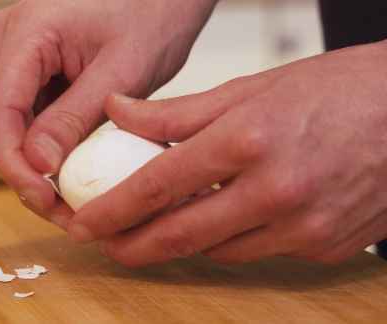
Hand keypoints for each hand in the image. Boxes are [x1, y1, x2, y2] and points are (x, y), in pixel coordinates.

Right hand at [0, 0, 216, 228]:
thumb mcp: (121, 70)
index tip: (43, 196)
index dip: (14, 163)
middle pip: (1, 123)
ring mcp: (20, 56)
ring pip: (14, 125)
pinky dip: (48, 148)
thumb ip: (74, 117)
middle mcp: (11, 41)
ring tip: (70, 199)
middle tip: (61, 211)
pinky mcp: (34, 70)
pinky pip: (31, 116)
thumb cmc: (151, 12)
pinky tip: (71, 171)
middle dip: (27, 172)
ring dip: (37, 165)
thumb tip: (37, 163)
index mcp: (27, 31)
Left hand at [69, 40, 386, 267]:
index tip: (84, 224)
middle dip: (133, 245)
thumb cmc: (336, 91)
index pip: (160, 185)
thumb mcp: (250, 87)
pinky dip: (232, 239)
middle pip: (181, 235)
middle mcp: (276, 190)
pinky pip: (259, 252)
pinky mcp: (323, 247)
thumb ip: (177, 111)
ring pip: (218, 251)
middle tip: (108, 244)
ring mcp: (303, 226)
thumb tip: (120, 113)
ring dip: (183, 241)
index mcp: (249, 139)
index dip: (113, 210)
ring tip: (164, 224)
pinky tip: (228, 216)